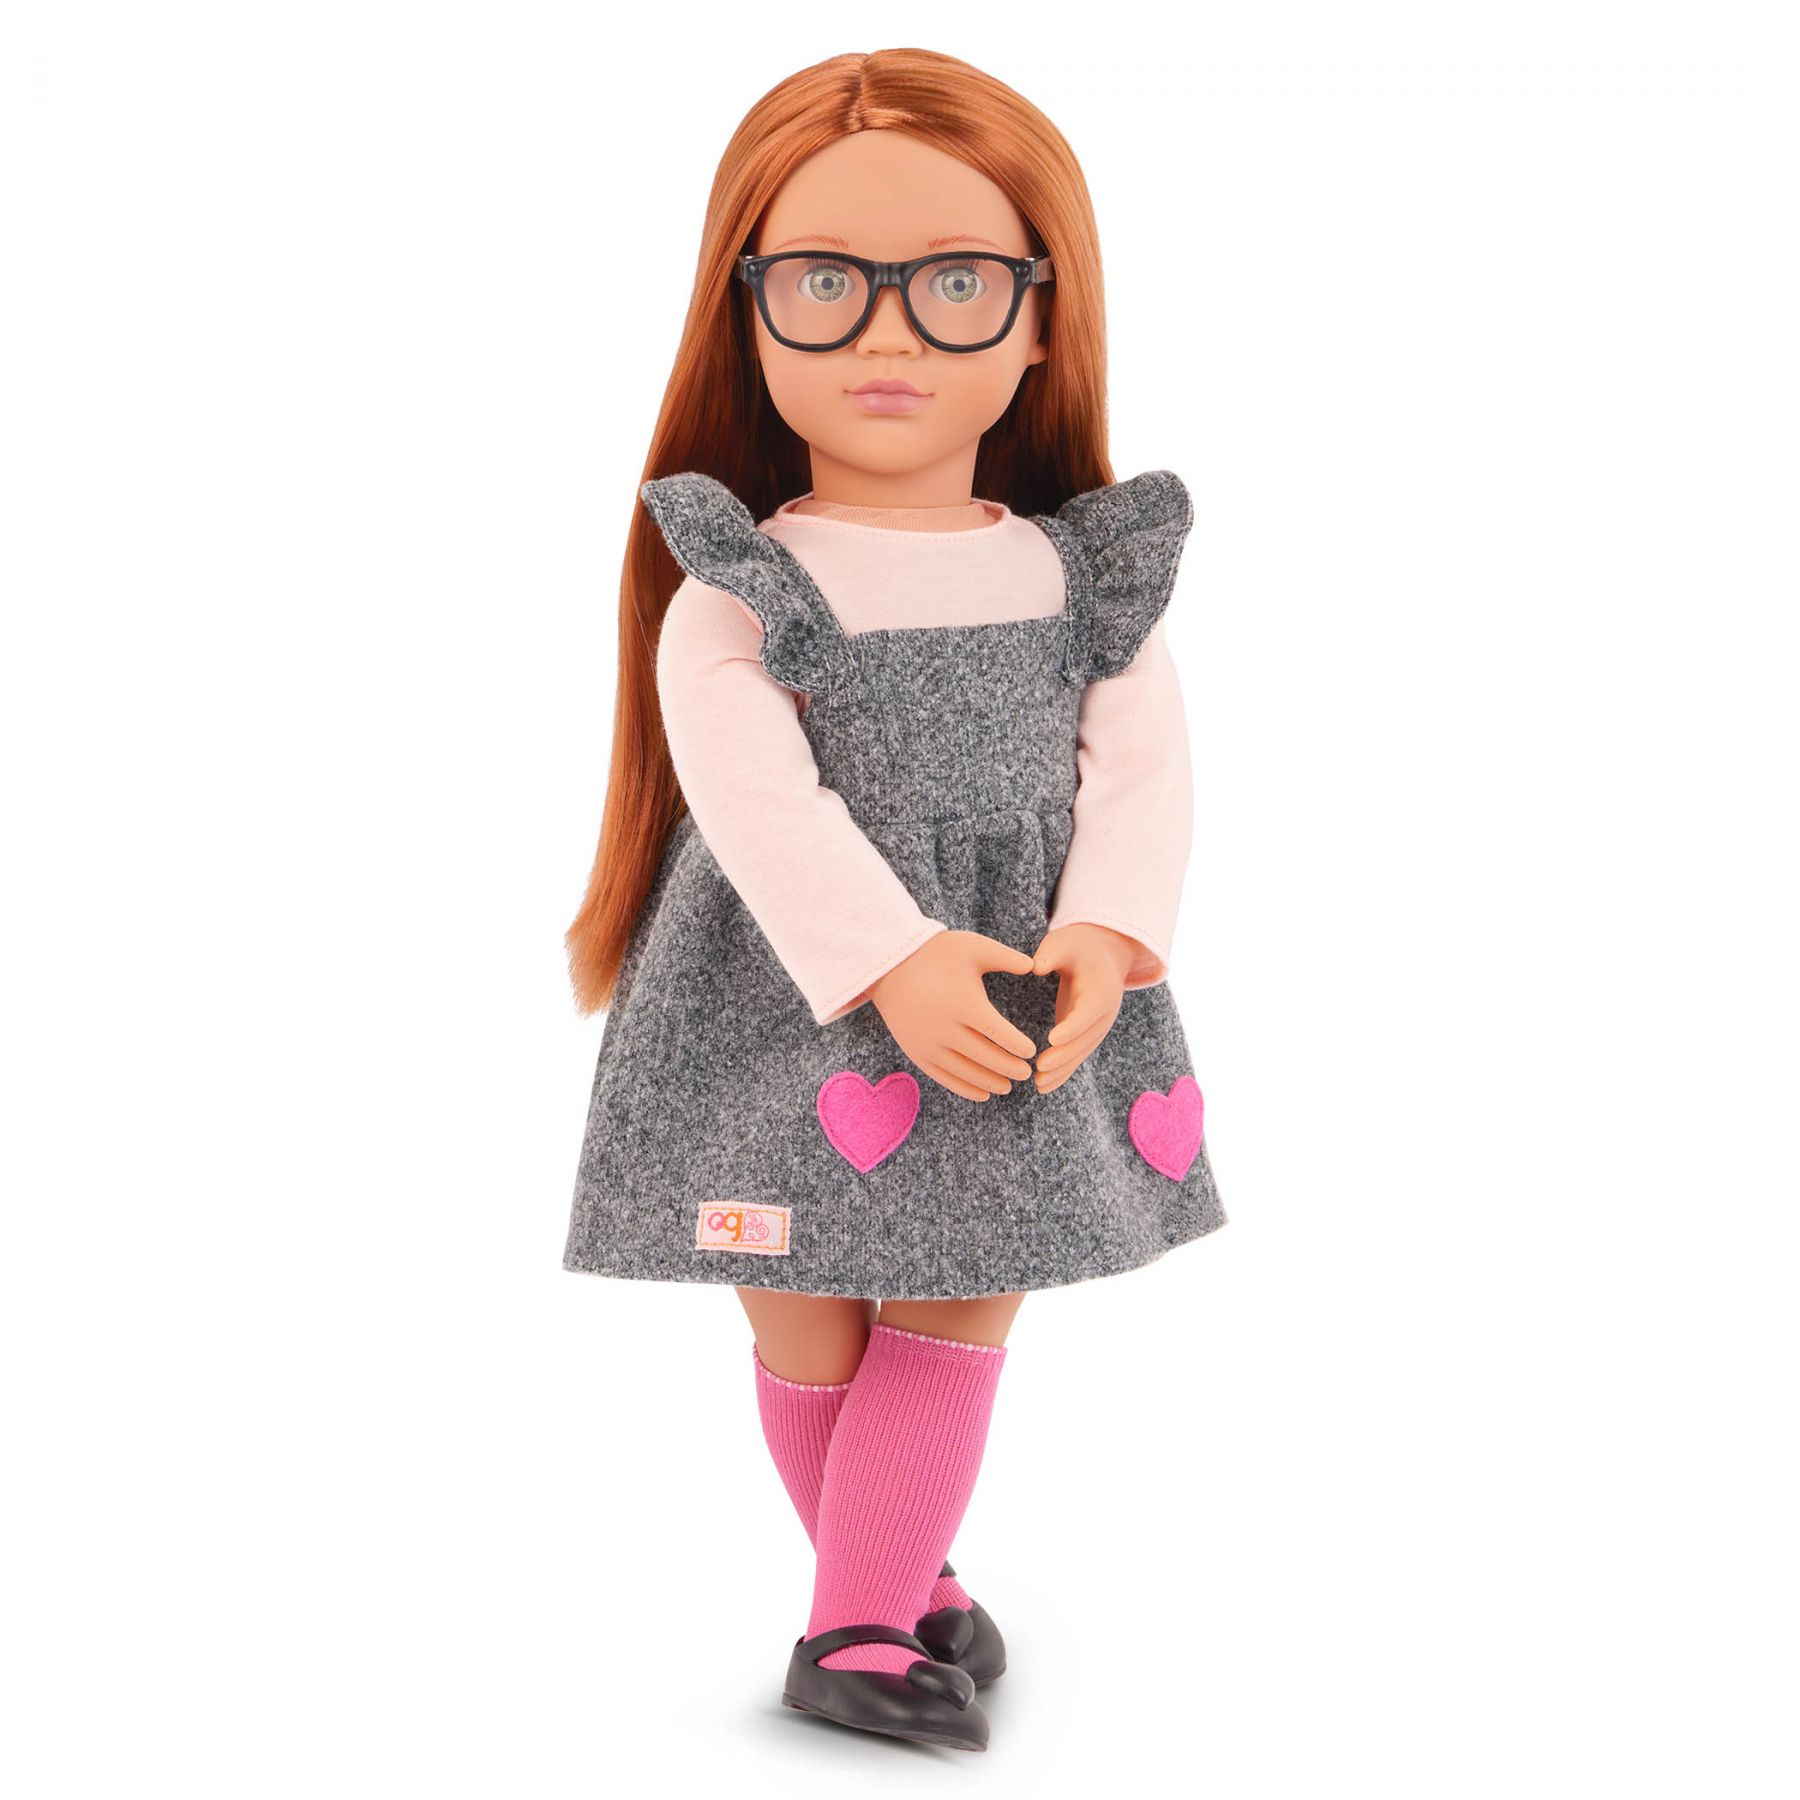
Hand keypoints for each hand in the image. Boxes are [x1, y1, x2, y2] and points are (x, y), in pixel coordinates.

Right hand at [867, 930, 1038, 1101]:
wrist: (887, 965)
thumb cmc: (935, 953)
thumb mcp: (973, 947)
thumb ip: (1006, 957)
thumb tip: (1035, 967)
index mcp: (965, 1004)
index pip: (1000, 1034)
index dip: (1018, 1047)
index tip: (1030, 1051)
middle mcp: (946, 1029)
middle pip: (986, 1058)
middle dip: (1010, 1068)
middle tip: (1027, 1073)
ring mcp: (929, 1044)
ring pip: (966, 1073)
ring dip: (990, 1082)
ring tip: (1007, 1086)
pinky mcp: (916, 1052)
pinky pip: (944, 1078)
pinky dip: (965, 1089)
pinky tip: (982, 1093)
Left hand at [1029, 924, 1138, 1093]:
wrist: (1102, 953)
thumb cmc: (1077, 945)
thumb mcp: (1064, 942)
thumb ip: (1051, 953)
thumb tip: (1035, 966)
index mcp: (1101, 989)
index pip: (1087, 1012)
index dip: (1072, 1027)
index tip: (1053, 1039)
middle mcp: (1104, 1013)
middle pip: (1085, 1039)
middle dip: (1064, 1056)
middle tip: (1040, 1068)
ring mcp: (1098, 1026)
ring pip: (1081, 1053)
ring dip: (1062, 1070)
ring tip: (1039, 1083)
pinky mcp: (1087, 1033)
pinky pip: (1076, 1056)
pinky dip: (1063, 1071)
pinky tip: (1044, 1085)